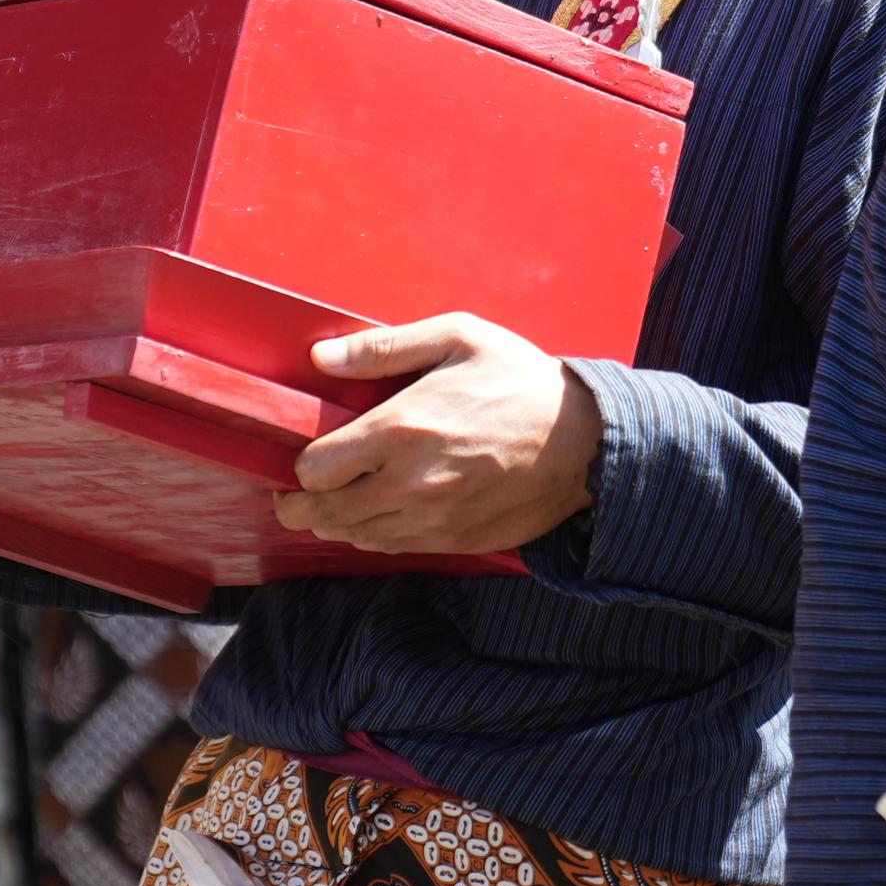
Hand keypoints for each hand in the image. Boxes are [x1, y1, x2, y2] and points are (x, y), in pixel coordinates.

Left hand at [276, 315, 600, 557]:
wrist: (587, 442)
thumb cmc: (522, 381)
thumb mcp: (459, 338)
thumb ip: (384, 348)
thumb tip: (322, 357)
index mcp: (402, 429)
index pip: (314, 469)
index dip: (301, 464)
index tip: (307, 452)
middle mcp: (409, 482)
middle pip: (322, 514)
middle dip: (300, 503)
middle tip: (297, 491)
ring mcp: (431, 519)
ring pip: (353, 536)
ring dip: (333, 522)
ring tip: (331, 502)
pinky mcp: (453, 540)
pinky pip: (390, 548)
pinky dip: (370, 534)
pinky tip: (375, 513)